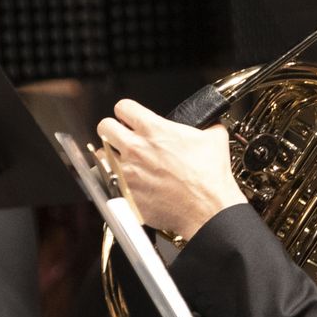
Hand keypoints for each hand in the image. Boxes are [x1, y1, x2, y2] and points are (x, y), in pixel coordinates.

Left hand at [96, 99, 246, 240]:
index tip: (130, 117)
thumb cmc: (209, 179)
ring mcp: (127, 171)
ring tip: (123, 160)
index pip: (123, 107)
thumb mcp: (214, 139)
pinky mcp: (125, 193)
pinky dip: (115, 180)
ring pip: (101, 154)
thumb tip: (207, 123)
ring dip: (110, 155)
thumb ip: (206, 126)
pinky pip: (108, 181)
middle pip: (104, 126)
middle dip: (112, 129)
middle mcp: (135, 148)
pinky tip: (128, 182)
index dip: (127, 111)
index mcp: (154, 130)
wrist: (207, 210)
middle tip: (121, 135)